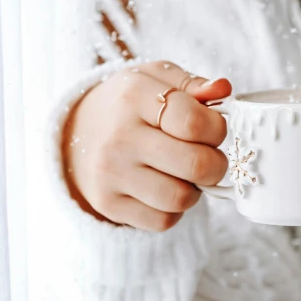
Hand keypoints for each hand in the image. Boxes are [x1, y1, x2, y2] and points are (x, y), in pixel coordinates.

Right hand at [63, 61, 230, 230]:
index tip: (213, 129)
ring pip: (181, 198)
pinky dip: (173, 209)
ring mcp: (111, 174)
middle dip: (216, 164)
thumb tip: (223, 89)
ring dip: (195, 190)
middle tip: (208, 157)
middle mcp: (119, 136)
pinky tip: (164, 188)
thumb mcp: (157, 79)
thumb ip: (194, 84)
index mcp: (134, 97)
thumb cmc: (130, 105)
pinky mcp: (109, 205)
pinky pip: (164, 221)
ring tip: (183, 173)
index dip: (217, 129)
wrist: (77, 132)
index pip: (195, 123)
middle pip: (196, 165)